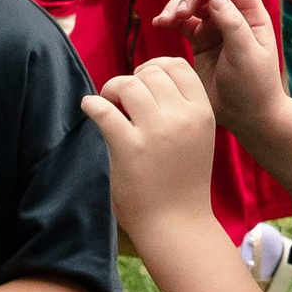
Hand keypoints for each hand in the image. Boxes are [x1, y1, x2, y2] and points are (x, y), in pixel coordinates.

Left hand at [80, 56, 217, 239]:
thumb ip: (181, 109)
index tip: (143, 78)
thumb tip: (147, 80)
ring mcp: (156, 132)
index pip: (179, 67)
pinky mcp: (129, 147)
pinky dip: (92, 104)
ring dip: (112, 88)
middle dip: (133, 79)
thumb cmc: (184, 182)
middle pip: (152, 73)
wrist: (178, 225)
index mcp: (202, 113)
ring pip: (129, 85)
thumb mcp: (198, 138)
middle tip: (121, 95)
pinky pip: (104, 110)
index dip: (157, 66)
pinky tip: (89, 107)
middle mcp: (182, 118)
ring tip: (107, 102)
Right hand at [147, 0, 286, 139]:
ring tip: (165, 21)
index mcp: (252, 16)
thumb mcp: (246, 55)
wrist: (246, 117)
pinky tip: (160, 24)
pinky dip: (171, 20)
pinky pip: (183, 24)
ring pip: (193, 5)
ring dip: (176, 7)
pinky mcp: (200, 42)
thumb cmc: (253, 87)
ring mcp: (216, 29)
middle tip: (177, 15)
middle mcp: (234, 17)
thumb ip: (232, 24)